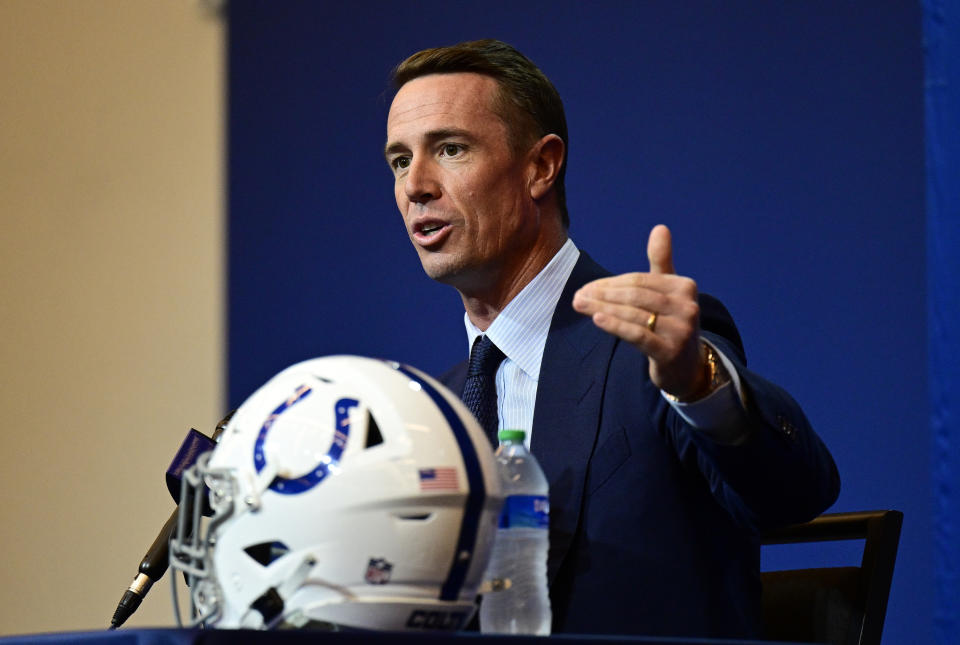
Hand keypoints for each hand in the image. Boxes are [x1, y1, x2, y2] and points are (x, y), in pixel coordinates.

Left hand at [572, 225, 707, 398]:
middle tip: (578, 296)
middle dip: (603, 295)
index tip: (587, 288)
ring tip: (579, 305)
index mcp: (685, 287)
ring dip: (602, 309)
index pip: (639, 280)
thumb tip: (660, 227)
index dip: (610, 283)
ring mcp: (681, 330)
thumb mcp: (668, 292)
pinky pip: (638, 335)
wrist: (686, 366)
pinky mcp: (670, 351)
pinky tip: (597, 319)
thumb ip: (661, 261)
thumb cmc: (671, 323)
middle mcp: (688, 307)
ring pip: (633, 314)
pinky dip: (616, 325)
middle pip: (635, 296)